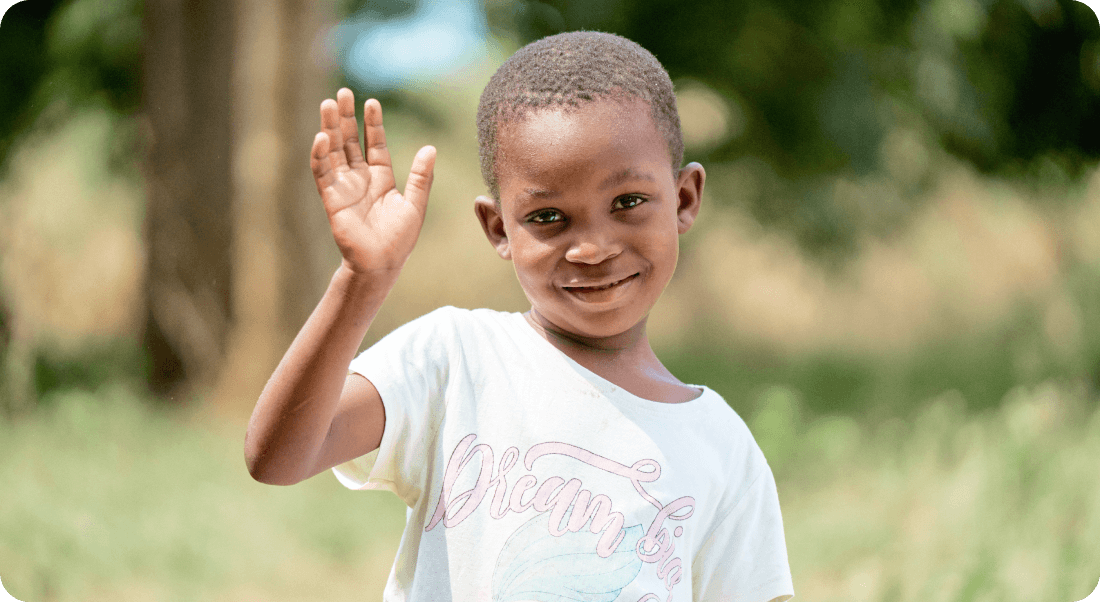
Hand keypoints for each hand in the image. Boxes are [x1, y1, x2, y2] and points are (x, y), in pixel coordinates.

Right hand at [311, 88, 435, 276]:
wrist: (382, 264)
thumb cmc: (399, 239)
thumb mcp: (415, 204)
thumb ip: (421, 177)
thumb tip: (431, 148)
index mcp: (380, 177)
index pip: (375, 143)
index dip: (373, 123)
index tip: (372, 101)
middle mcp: (360, 178)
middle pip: (350, 141)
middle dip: (346, 117)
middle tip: (343, 92)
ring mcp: (344, 187)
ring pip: (334, 151)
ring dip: (330, 128)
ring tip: (328, 104)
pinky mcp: (332, 199)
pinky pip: (323, 173)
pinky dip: (320, 155)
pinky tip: (322, 137)